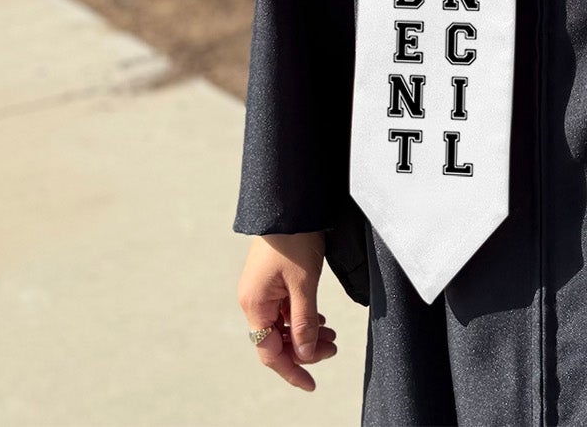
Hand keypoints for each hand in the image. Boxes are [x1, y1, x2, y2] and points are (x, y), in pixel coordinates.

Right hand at [238, 232, 338, 390]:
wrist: (291, 204)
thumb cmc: (295, 239)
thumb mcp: (304, 284)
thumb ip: (304, 322)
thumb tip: (304, 355)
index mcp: (255, 305)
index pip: (270, 352)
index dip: (292, 370)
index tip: (311, 383)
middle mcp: (254, 301)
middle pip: (277, 340)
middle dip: (304, 349)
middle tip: (332, 348)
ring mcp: (262, 290)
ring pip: (283, 325)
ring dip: (306, 333)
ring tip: (331, 335)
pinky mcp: (271, 280)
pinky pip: (285, 309)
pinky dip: (302, 317)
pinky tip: (320, 319)